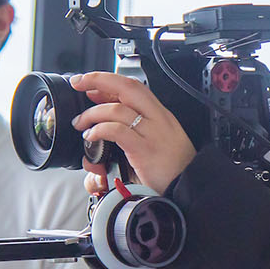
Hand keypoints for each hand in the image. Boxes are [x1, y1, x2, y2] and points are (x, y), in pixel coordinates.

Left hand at [68, 71, 197, 192]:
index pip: (135, 88)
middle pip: (127, 87)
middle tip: (79, 82)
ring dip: (93, 113)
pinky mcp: (145, 149)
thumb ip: (132, 135)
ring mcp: (152, 133)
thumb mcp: (157, 145)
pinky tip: (92, 136)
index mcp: (161, 116)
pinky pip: (118, 131)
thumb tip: (101, 132)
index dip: (111, 81)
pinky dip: (100, 130)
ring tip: (81, 123)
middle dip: (99, 80)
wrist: (190, 188)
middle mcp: (158, 119)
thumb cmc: (173, 171)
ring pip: (117, 109)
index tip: (92, 85)